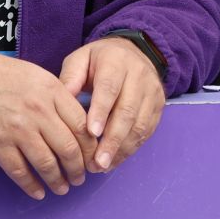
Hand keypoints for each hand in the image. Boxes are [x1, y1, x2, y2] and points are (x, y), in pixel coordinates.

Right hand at [0, 46, 95, 200]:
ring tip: (64, 188)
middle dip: (78, 168)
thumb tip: (80, 123)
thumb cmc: (4, 75)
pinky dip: (31, 186)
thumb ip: (60, 98)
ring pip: (46, 164)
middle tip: (81, 178)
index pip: (82, 125)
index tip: (94, 156)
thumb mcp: (40, 77)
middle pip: (68, 148)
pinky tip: (39, 192)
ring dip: (58, 180)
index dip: (91, 147)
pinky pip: (19, 172)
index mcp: (53, 92)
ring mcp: (18, 130)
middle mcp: (38, 112)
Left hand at [59, 36, 165, 173]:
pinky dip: (132, 148)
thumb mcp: (80, 60)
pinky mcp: (158, 105)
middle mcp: (139, 75)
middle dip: (112, 139)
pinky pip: (147, 130)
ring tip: (102, 166)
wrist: (133, 52)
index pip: (110, 88)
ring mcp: (152, 91)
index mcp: (116, 62)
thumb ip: (70, 79)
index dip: (101, 111)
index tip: (91, 133)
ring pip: (140, 123)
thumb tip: (60, 104)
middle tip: (96, 163)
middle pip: (127, 110)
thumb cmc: (99, 61)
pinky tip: (115, 160)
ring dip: (122, 148)